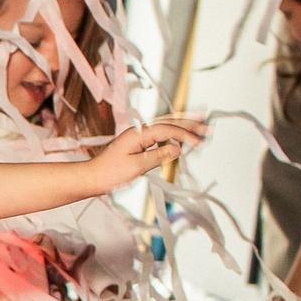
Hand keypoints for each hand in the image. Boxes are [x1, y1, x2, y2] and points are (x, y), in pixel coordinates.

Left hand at [86, 116, 201, 190]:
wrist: (92, 178)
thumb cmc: (110, 174)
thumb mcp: (137, 167)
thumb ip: (158, 156)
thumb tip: (177, 149)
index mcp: (138, 133)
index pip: (168, 130)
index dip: (185, 135)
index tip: (199, 143)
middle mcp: (139, 131)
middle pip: (169, 122)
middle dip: (190, 124)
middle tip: (209, 126)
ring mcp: (137, 136)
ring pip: (165, 125)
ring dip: (183, 125)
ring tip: (201, 125)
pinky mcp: (137, 143)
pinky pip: (159, 134)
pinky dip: (173, 134)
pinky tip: (181, 138)